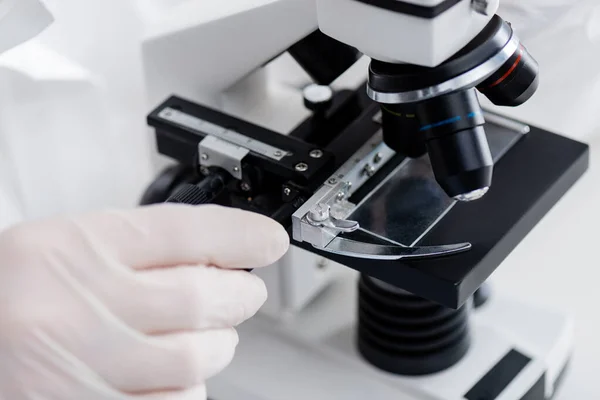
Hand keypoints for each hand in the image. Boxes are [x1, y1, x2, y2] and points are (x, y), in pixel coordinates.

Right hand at [0, 204, 288, 398]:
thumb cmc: (18, 297)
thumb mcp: (68, 251)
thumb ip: (139, 251)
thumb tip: (221, 257)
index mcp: (69, 251)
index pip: (179, 233)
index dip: (238, 235)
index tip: (268, 241)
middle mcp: (72, 309)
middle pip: (197, 298)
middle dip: (238, 295)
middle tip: (244, 293)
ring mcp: (78, 370)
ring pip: (193, 359)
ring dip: (217, 346)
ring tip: (206, 337)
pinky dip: (188, 389)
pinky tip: (174, 375)